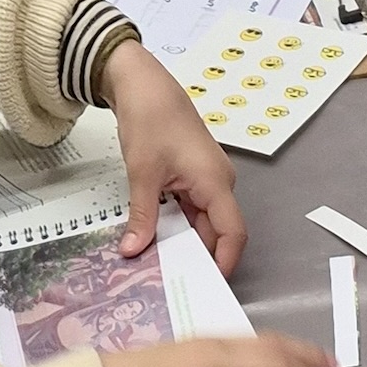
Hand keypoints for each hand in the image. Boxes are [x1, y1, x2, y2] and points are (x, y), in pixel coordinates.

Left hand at [99, 41, 245, 275]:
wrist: (143, 82)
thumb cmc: (150, 120)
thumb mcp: (142, 173)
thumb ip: (142, 216)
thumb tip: (134, 251)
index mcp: (216, 183)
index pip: (233, 234)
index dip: (224, 262)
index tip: (206, 284)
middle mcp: (220, 183)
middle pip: (218, 231)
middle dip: (199, 256)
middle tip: (175, 280)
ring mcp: (208, 179)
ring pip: (203, 221)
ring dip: (185, 240)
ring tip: (164, 263)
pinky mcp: (195, 175)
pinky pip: (193, 208)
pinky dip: (178, 224)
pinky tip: (159, 236)